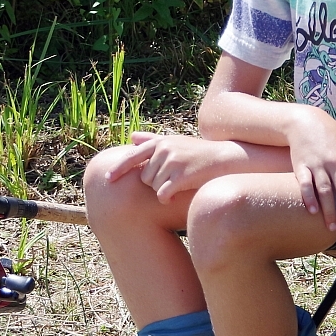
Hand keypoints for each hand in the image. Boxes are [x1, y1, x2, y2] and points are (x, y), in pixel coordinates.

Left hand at [102, 132, 238, 202]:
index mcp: (160, 142)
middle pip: (144, 177)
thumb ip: (153, 140)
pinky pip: (162, 195)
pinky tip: (178, 195)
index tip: (108, 179)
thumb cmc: (200, 153)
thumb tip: (132, 137)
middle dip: (156, 183)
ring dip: (165, 190)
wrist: (227, 160)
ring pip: (154, 187)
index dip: (119, 168)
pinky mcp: (181, 176)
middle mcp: (164, 150)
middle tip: (174, 179)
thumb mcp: (177, 143)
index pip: (133, 156)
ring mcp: (172, 162)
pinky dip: (168, 199)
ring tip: (181, 183)